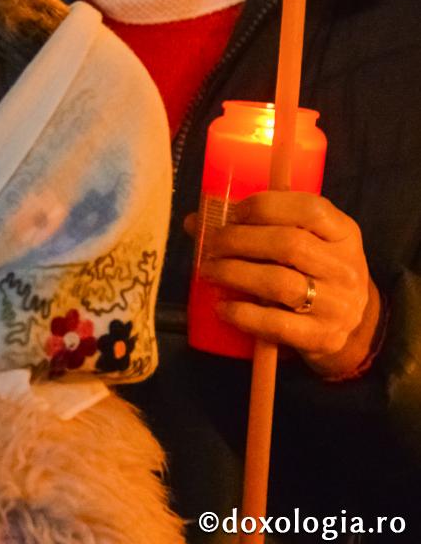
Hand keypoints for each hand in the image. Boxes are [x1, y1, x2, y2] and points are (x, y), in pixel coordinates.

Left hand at [190, 191, 380, 377]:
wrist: (349, 326)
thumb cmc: (312, 272)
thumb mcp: (303, 242)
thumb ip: (256, 226)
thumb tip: (195, 221)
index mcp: (344, 233)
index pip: (310, 209)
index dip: (265, 206)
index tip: (234, 214)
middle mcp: (347, 267)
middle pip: (289, 244)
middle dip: (238, 241)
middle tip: (211, 245)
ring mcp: (338, 305)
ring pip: (280, 283)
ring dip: (234, 274)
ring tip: (208, 271)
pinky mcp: (323, 337)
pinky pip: (276, 324)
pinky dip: (243, 314)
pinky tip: (222, 307)